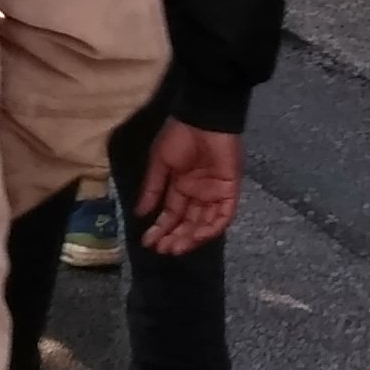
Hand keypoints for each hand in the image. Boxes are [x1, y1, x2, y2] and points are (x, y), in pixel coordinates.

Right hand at [134, 121, 241, 254]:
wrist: (203, 119)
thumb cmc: (179, 136)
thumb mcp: (160, 162)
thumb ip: (153, 189)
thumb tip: (139, 214)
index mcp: (180, 185)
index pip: (171, 214)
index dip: (161, 229)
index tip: (148, 243)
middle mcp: (197, 193)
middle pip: (187, 222)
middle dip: (175, 237)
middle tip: (163, 249)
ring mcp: (214, 192)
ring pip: (204, 223)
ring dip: (191, 237)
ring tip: (176, 247)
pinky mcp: (230, 190)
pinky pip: (223, 215)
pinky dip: (211, 227)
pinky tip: (197, 236)